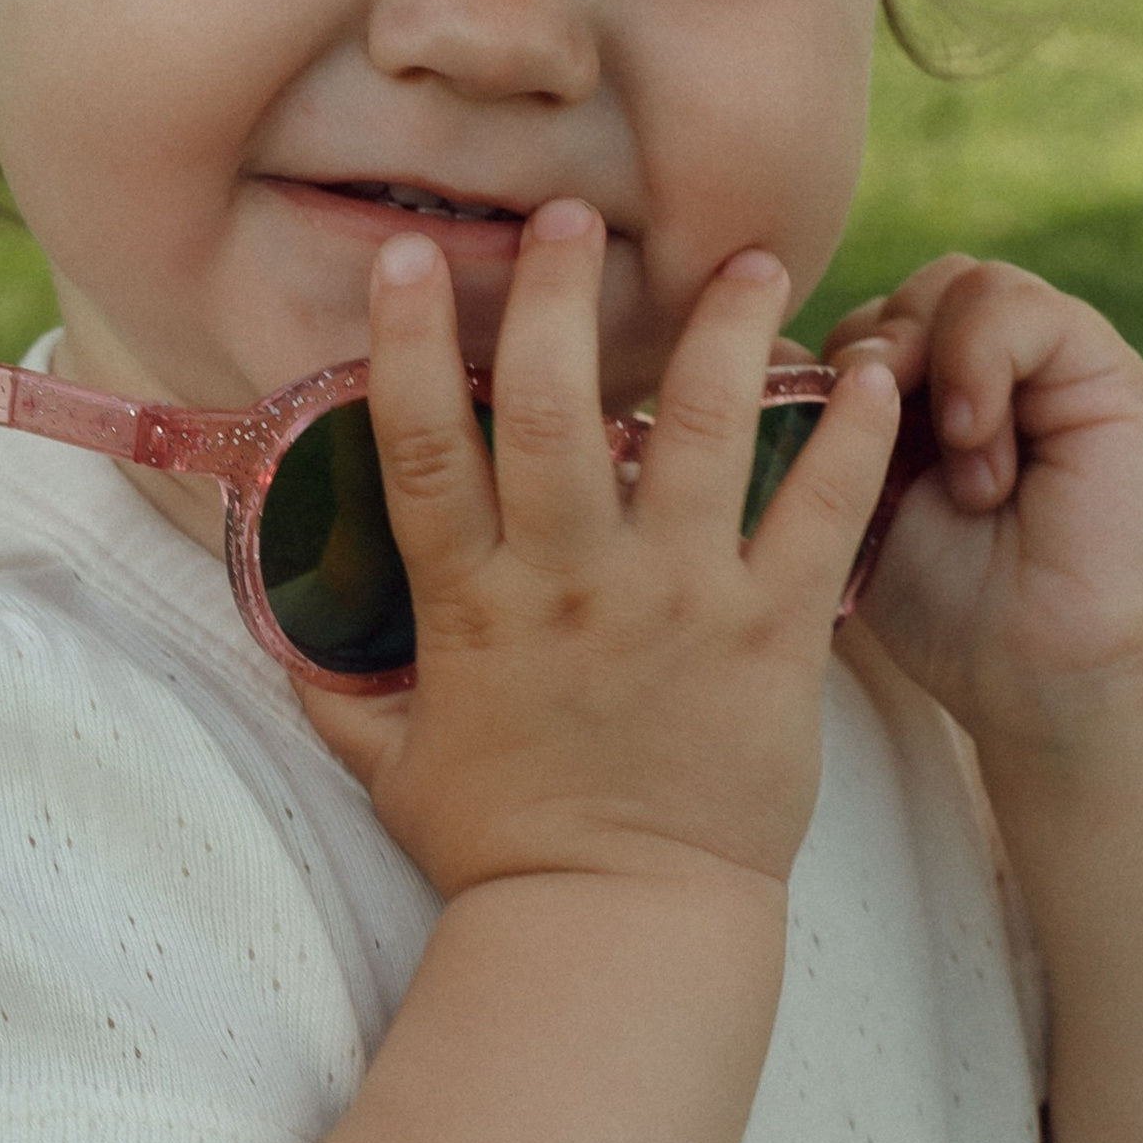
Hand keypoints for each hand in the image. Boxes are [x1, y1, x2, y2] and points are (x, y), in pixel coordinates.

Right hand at [297, 203, 903, 901]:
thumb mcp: (391, 767)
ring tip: (752, 257)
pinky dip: (849, 443)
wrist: (621, 929)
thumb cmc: (502, 852)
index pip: (426, 450)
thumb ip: (337, 690)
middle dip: (561, 298)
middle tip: (574, 213)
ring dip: (727, 336)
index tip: (413, 255)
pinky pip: (818, 518)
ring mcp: (678, 604)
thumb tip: (275, 631)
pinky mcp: (770, 639)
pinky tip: (868, 376)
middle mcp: (570, 586)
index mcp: (474, 607)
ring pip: (699, 436)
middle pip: (554, 410)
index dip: (413, 345)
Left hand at [824, 256, 1142, 753]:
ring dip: (926, 363)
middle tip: (876, 442)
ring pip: (955, 283)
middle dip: (868, 357)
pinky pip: (1011, 303)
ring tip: (947, 456)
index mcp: (933, 416)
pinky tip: (978, 445)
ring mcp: (1049, 369)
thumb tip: (765, 355)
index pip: (861, 333)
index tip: (823, 451)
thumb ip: (828, 437)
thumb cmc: (962, 620)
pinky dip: (978, 361)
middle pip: (904, 295)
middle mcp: (993, 380)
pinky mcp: (1101, 367)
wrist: (1067, 680)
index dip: (828, 370)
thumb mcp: (867, 514)